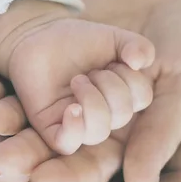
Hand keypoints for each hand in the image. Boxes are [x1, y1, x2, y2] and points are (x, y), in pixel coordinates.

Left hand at [0, 0, 154, 154]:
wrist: (39, 38)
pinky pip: (67, 144)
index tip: (114, 61)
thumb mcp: (113, 38)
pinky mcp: (52, 129)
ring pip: (98, 132)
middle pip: (122, 115)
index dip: (132, 78)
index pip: (142, 98)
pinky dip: (74, 127)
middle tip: (91, 71)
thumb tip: (140, 62)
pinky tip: (72, 108)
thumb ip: (136, 45)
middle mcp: (105, 114)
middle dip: (109, 85)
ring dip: (92, 101)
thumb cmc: (76, 41)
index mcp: (123, 94)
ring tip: (77, 81)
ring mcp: (79, 123)